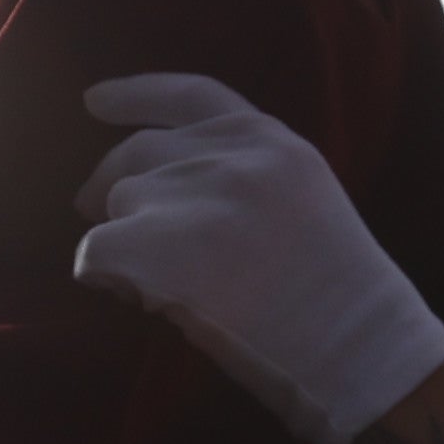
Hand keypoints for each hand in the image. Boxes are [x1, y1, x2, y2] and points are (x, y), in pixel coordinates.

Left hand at [69, 77, 443, 443]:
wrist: (353, 348)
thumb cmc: (335, 296)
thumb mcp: (301, 198)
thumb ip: (243, 174)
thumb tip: (161, 185)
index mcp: (269, 139)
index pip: (189, 96)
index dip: (136, 96)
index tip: (94, 101)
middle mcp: (228, 154)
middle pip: (139, 152)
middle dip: (108, 180)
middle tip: (90, 210)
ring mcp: (191, 195)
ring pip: (119, 204)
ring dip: (126, 240)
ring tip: (164, 286)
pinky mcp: (155, 244)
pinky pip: (95, 253)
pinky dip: (105, 277)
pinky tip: (144, 301)